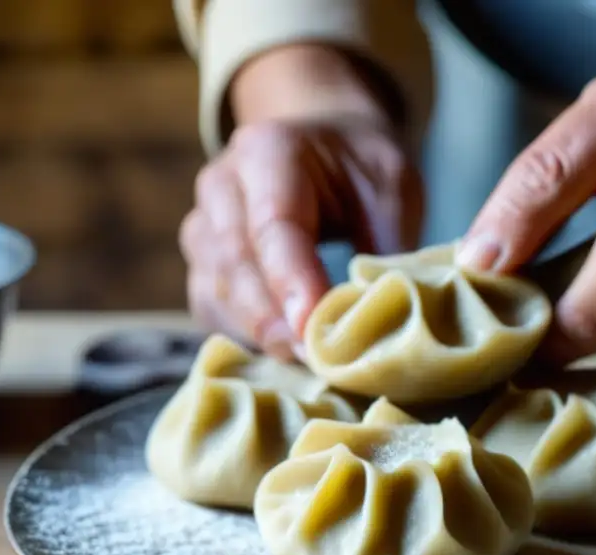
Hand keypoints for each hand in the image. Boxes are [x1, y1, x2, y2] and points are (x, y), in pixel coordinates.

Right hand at [180, 119, 421, 360]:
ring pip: (218, 295)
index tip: (315, 330)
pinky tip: (287, 356)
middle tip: (320, 364)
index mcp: (269, 152)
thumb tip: (389, 316)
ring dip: (262, 336)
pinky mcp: (202, 266)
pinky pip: (212, 311)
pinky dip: (246, 339)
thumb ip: (389, 244)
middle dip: (276, 322)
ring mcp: (203, 228)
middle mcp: (221, 187)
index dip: (292, 283)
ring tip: (311, 365)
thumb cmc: (360, 168)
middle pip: (236, 266)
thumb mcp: (393, 186)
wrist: (321, 148)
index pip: (273, 226)